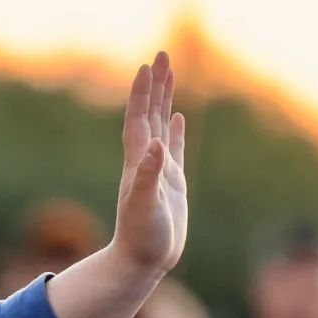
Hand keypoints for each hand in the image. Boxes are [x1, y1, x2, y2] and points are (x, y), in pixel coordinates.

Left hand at [108, 51, 188, 274]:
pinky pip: (174, 147)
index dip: (142, 93)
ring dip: (165, 100)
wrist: (141, 262)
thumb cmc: (142, 238)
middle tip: (162, 54)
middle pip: (151, 113)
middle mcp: (146, 160)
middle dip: (156, 85)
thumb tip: (157, 145)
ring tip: (169, 74)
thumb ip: (149, 175)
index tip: (147, 66)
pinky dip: (176, 130)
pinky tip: (179, 117)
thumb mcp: (146, 206)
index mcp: (139, 162)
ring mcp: (159, 170)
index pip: (140, 119)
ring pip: (162, 125)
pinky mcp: (171, 182)